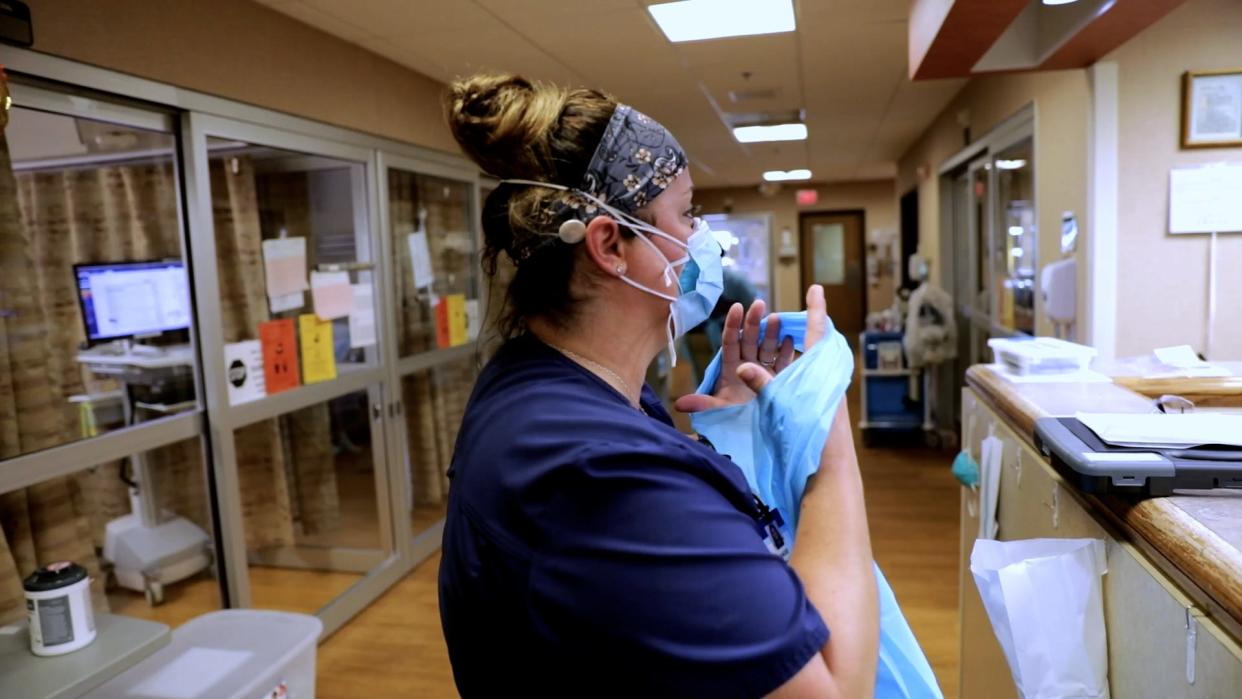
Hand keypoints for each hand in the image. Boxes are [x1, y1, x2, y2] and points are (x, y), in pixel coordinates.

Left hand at [675, 285, 827, 412]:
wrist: (755, 437)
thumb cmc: (734, 422)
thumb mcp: (719, 412)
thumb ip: (703, 406)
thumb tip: (680, 405)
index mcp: (731, 369)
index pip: (730, 342)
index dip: (733, 325)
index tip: (737, 307)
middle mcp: (747, 367)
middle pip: (750, 339)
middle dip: (753, 322)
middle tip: (758, 304)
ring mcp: (764, 372)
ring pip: (767, 347)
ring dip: (772, 332)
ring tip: (776, 317)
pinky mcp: (780, 380)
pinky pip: (783, 361)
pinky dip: (787, 350)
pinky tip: (791, 338)